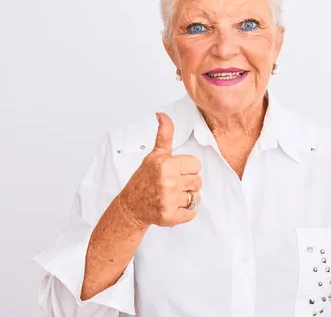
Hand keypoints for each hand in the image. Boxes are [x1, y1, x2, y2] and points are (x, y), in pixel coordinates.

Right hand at [120, 112, 201, 227]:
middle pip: (198, 181)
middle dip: (188, 183)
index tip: (176, 171)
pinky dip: (184, 212)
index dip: (187, 168)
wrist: (131, 205)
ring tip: (172, 195)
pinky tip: (172, 206)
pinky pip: (192, 213)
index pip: (196, 164)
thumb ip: (164, 135)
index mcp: (166, 164)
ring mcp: (168, 200)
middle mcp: (168, 182)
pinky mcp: (170, 217)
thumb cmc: (144, 179)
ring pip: (196, 197)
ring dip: (187, 198)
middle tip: (173, 184)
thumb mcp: (154, 155)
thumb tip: (162, 114)